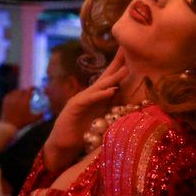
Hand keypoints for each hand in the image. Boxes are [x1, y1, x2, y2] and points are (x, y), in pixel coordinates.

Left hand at [0, 89, 42, 128]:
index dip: (33, 88)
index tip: (35, 89)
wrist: (8, 125)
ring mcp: (10, 99)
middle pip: (23, 90)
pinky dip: (13, 94)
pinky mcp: (5, 101)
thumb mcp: (33, 119)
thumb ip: (40, 114)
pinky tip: (14, 97)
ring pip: (16, 91)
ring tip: (21, 95)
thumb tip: (46, 111)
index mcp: (25, 101)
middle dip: (26, 91)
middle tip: (28, 94)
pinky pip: (9, 94)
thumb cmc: (21, 122)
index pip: (30, 90)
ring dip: (20, 92)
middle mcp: (17, 98)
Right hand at [43, 50, 127, 171]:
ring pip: (100, 86)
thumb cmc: (83, 135)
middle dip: (117, 63)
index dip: (121, 66)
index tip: (132, 54)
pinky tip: (111, 91)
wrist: (62, 146)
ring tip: (126, 69)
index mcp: (98, 97)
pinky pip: (89, 99)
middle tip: (127, 49)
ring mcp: (81, 99)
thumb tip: (133, 109)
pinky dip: (100, 95)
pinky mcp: (74, 107)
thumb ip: (114, 112)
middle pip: (106, 77)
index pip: (111, 79)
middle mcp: (90, 95)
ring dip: (113, 78)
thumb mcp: (103, 121)